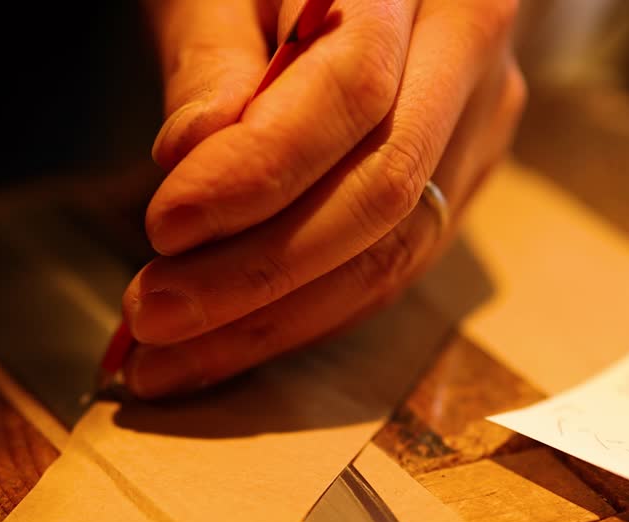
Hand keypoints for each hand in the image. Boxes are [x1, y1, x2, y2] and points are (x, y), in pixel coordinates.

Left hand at [124, 0, 525, 396]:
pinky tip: (222, 345)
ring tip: (167, 358)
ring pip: (390, 255)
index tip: (163, 225)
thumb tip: (192, 155)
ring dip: (271, 322)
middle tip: (151, 315)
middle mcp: (471, 55)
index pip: (351, 92)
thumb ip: (210, 59)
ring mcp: (477, 126)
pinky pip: (387, 271)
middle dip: (256, 275)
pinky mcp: (457, 183)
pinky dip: (300, 318)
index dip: (255, 172)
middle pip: (381, 194)